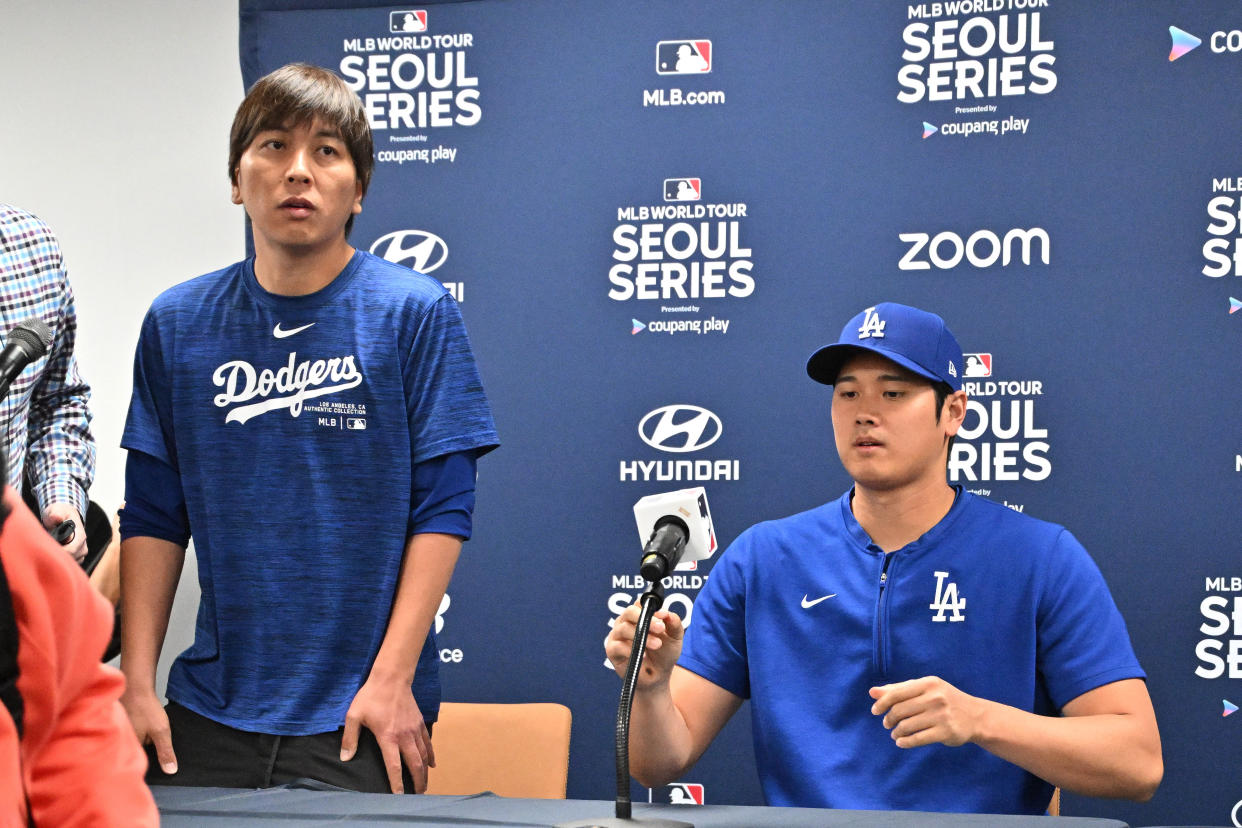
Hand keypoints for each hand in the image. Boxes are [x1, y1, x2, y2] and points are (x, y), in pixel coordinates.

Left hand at [43, 502, 84, 562]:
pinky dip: (60, 562)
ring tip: (48, 551)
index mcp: (80, 535)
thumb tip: (57, 518)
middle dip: (57, 556)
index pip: (72, 549)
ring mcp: (80, 552)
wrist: (63, 516)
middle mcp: (83, 545)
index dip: (59, 552)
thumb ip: (55, 514)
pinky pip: (69, 564)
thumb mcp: (55, 510)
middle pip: (71, 558)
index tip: (46, 551)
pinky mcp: (76, 557)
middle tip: (44, 551)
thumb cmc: (59, 513)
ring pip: (70, 562)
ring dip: (59, 559)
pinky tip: (52, 554)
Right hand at [120, 685, 177, 774]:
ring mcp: (119, 732)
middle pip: (134, 752)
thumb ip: (165, 752)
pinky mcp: (121, 723)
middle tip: (152, 743)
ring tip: (147, 732)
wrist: (136, 686)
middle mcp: (120, 742)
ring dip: (140, 739)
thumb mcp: (161, 732)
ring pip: (132, 741)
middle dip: (143, 751)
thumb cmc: (146, 709)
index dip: (145, 764)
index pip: (136, 762)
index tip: (151, 768)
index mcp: (128, 748)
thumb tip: (171, 771)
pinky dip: (137, 730)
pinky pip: (130, 731)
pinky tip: (143, 724)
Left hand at [341, 675, 433, 793]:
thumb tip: (345, 758)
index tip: (399, 796)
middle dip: (418, 781)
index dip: (397, 782)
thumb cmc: (371, 696)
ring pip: (424, 755)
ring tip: (424, 784)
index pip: (394, 765)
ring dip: (425, 771)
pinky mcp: (419, 722)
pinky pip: (427, 742)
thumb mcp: (354, 715)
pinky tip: (431, 763)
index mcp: (388, 736)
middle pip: (415, 764)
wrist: (392, 677)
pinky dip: (430, 755)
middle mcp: (404, 736)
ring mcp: (414, 729)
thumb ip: (350, 738)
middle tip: (418, 794)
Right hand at [604, 603, 683, 689]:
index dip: (651, 607)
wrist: (658, 678)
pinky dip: (630, 650)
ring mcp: (617, 636)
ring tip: (657, 645)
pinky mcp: (612, 651)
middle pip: (629, 611)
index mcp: (639, 616)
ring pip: (624, 628)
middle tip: (660, 628)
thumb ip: (674, 623)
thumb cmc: (664, 655)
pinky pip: (617, 646)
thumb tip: (666, 613)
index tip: (663, 617)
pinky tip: (643, 656)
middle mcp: (625, 622)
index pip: (640, 604)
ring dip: (643, 636)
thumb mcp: (675, 638)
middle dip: (646, 619)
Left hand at [869, 676, 982, 747]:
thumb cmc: (944, 700)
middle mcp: (935, 698)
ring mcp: (941, 715)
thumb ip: (899, 689)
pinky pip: (918, 739)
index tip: (875, 711)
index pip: (896, 693)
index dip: (882, 703)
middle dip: (889, 719)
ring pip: (907, 726)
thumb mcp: (924, 689)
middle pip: (900, 711)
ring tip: (895, 734)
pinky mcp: (946, 732)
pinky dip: (905, 742)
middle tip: (887, 724)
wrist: (975, 716)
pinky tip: (901, 742)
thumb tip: (872, 692)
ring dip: (897, 732)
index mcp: (928, 683)